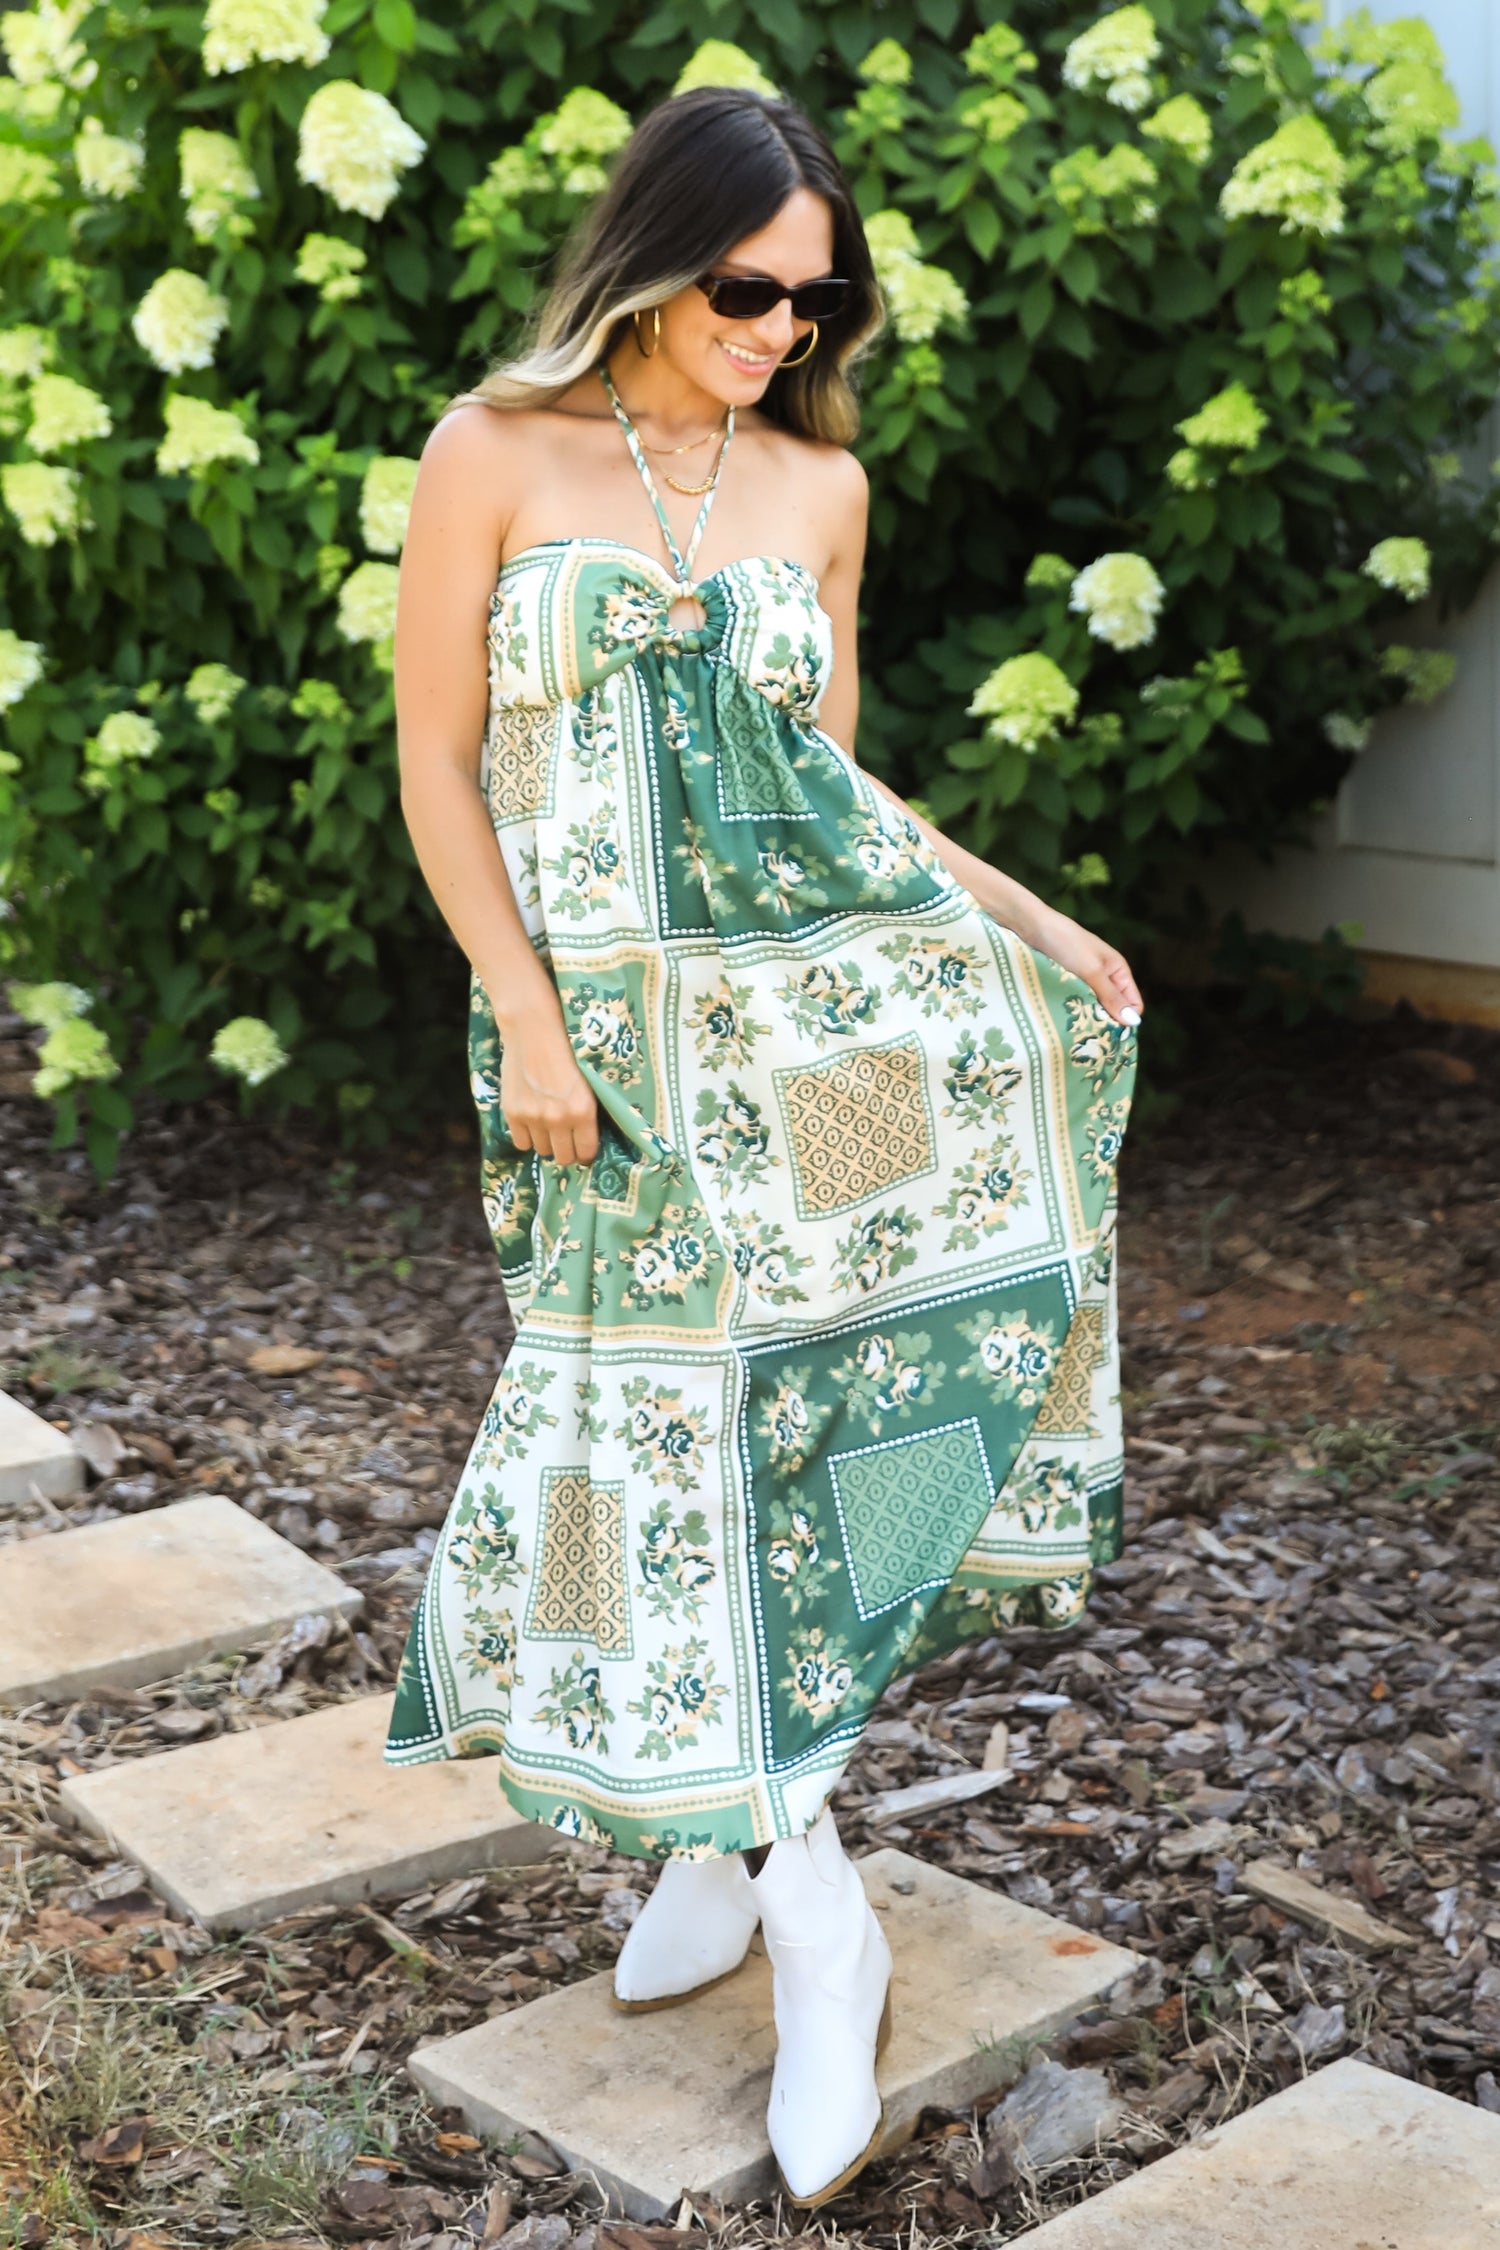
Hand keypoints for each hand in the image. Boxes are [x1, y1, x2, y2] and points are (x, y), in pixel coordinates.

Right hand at [498, 1007, 600, 1165]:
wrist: (534, 1030)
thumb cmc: (568, 1050)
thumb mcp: (589, 1082)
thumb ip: (588, 1111)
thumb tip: (589, 1139)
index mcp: (583, 1110)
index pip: (586, 1152)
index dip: (586, 1153)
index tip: (583, 1149)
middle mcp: (558, 1118)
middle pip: (563, 1157)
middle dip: (567, 1151)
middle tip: (567, 1139)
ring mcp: (533, 1116)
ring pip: (542, 1150)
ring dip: (547, 1142)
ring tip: (548, 1125)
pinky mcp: (512, 1112)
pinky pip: (521, 1143)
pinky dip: (527, 1137)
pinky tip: (532, 1122)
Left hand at [1028, 907, 1143, 1026]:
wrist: (1033, 927)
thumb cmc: (1066, 943)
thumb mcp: (1092, 971)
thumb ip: (1111, 996)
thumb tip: (1134, 1021)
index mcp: (1119, 971)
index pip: (1133, 1005)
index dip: (1125, 1020)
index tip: (1108, 1034)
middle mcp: (1105, 978)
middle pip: (1113, 1010)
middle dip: (1104, 1021)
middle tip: (1089, 1032)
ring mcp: (1086, 982)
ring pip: (1094, 1009)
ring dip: (1086, 1017)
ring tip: (1074, 1026)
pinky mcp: (1068, 984)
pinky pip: (1077, 1004)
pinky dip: (1073, 1011)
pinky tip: (1064, 1018)